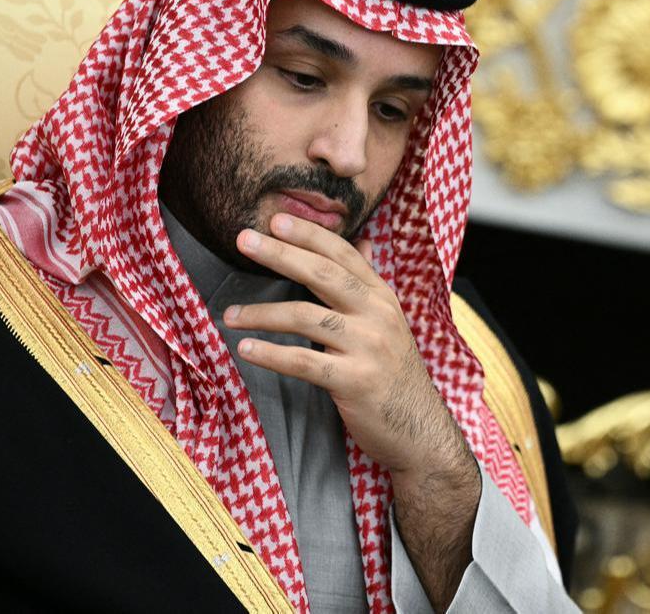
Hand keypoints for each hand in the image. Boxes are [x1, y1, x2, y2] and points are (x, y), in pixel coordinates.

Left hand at [225, 213, 478, 494]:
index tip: (275, 220)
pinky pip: (304, 362)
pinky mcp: (355, 381)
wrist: (419, 429)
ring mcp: (368, 347)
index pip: (343, 254)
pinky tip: (247, 348)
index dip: (309, 234)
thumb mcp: (389, 321)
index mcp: (383, 297)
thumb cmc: (395, 373)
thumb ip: (370, 282)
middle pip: (323, 274)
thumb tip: (365, 240)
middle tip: (244, 239)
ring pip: (307, 317)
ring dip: (262, 313)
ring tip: (229, 314)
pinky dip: (272, 354)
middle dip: (280, 254)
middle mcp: (378, 315)